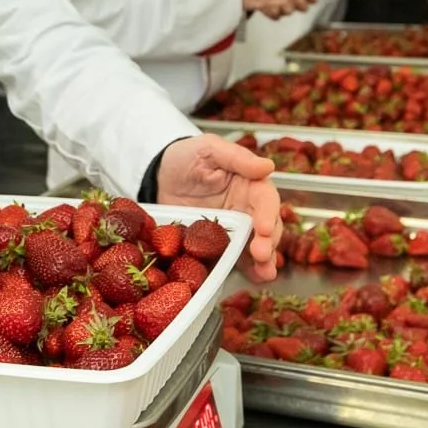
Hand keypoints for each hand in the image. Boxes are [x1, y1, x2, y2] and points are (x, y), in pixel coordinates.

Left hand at [155, 134, 280, 281]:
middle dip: (268, 241)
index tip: (263, 227)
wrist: (158, 178)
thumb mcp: (209, 149)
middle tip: (261, 253)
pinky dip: (248, 269)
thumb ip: (236, 157)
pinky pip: (236, 257)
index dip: (267, 213)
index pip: (265, 198)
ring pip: (257, 245)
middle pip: (266, 226)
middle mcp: (247, 207)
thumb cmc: (186, 157)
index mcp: (249, 183)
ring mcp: (235, 227)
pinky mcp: (220, 243)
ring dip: (265, 260)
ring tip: (265, 272)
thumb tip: (268, 166)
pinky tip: (255, 278)